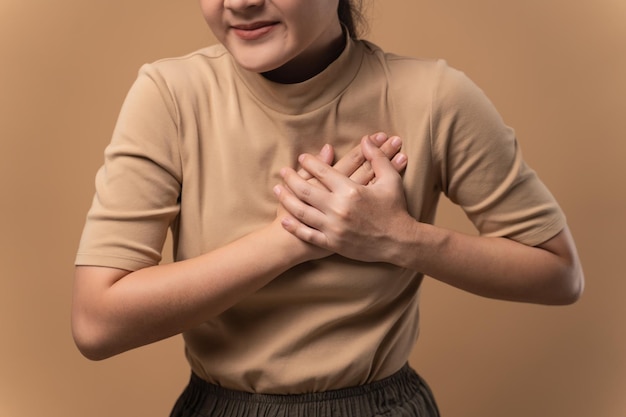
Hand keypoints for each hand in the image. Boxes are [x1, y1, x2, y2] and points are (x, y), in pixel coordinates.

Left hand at [275, 135, 412, 262]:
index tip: (302, 157)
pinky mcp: (332, 243)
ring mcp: (333, 227)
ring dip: (286, 199)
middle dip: (291, 178)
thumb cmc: (395, 209)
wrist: (400, 242)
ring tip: (277, 190)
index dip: (310, 162)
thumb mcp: (390, 180)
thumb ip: (377, 158)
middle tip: (283, 171)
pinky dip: (294, 226)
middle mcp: (338, 209)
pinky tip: (284, 218)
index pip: (323, 172)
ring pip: (302, 211)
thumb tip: (366, 139)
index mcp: (351, 191)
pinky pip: (308, 234)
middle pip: (306, 190)